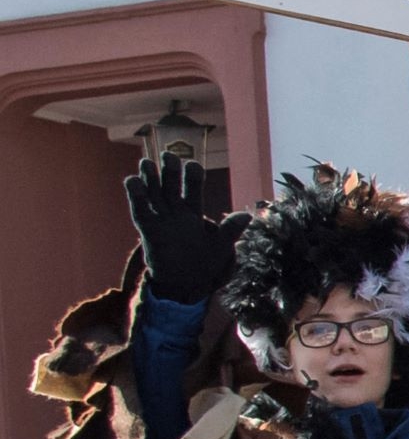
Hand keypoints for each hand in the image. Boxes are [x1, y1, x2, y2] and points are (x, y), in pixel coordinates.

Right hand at [125, 153, 250, 302]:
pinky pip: (141, 211)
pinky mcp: (148, 230)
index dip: (192, 176)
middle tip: (168, 154)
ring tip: (146, 162)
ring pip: (154, 195)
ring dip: (150, 179)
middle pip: (171, 186)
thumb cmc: (204, 264)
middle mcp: (176, 212)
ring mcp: (161, 220)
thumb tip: (247, 215)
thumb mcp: (221, 247)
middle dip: (170, 171)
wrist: (185, 284)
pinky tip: (132, 181)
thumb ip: (230, 230)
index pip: (193, 188)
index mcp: (194, 213)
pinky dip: (136, 197)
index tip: (192, 165)